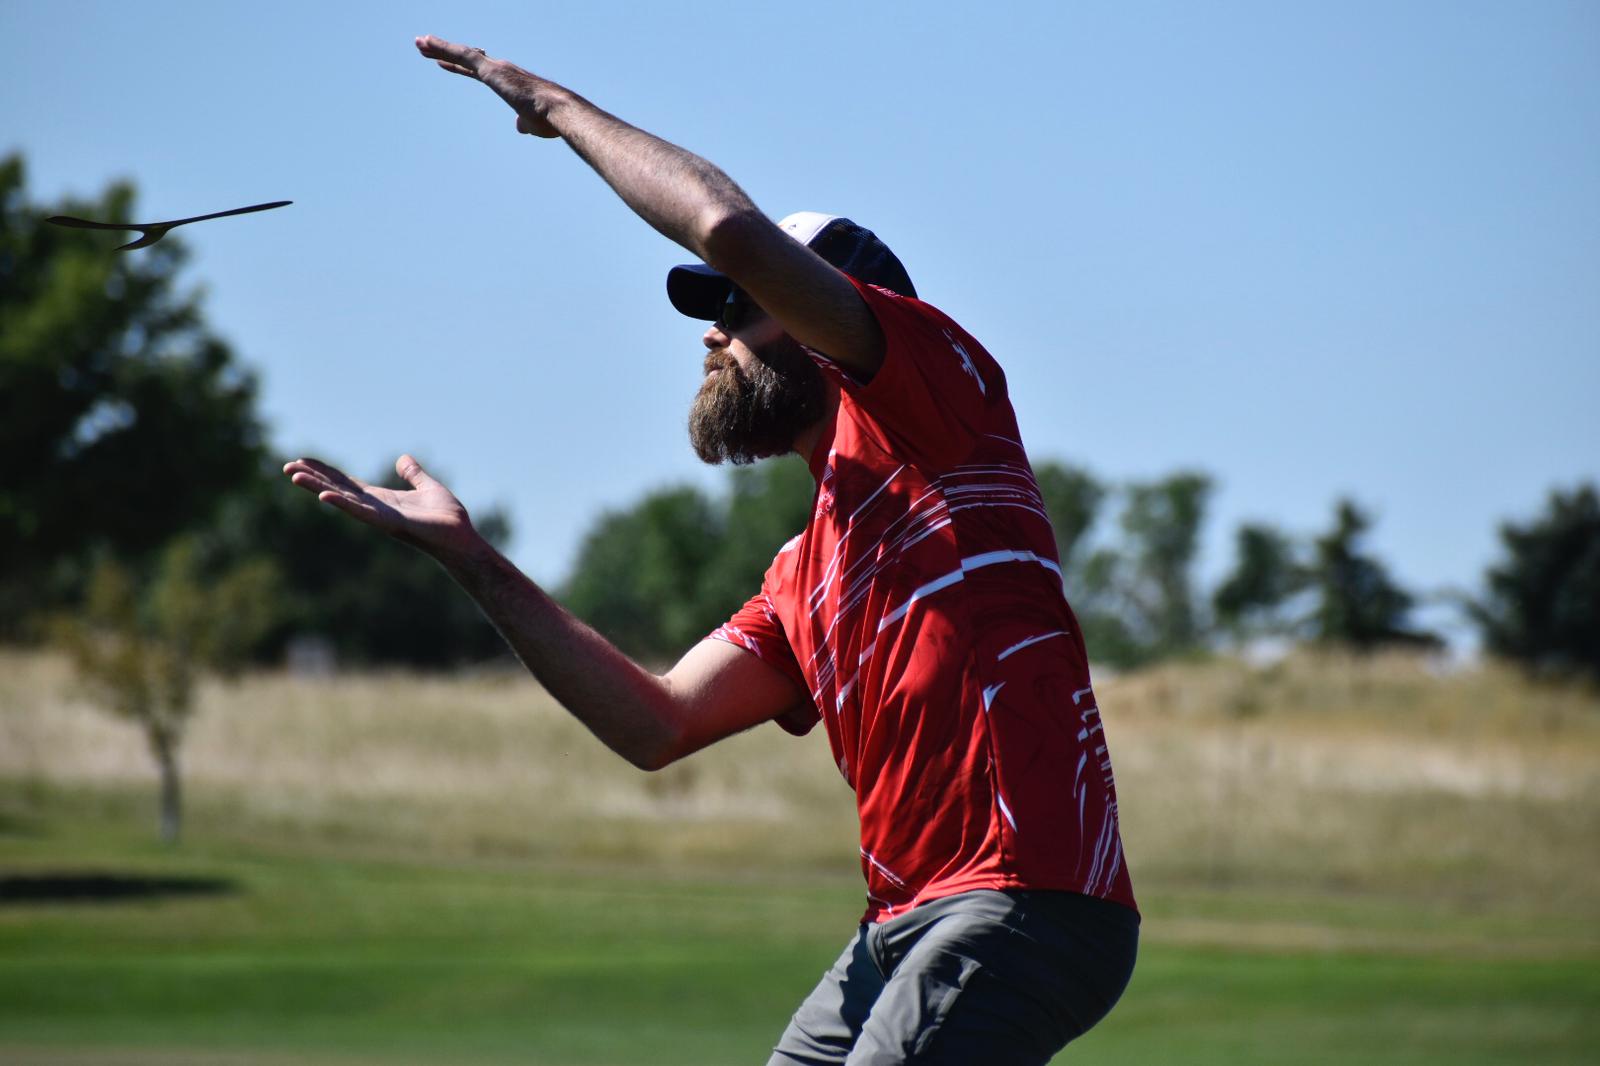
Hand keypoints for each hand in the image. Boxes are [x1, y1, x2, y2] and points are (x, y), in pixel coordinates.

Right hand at [283, 454, 480, 559]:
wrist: (461, 538)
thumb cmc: (446, 518)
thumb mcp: (428, 487)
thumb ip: (413, 474)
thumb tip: (403, 459)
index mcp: (381, 499)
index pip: (346, 483)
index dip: (325, 472)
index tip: (302, 460)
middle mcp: (375, 508)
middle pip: (337, 489)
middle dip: (313, 478)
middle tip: (287, 466)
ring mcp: (379, 516)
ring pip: (342, 499)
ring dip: (318, 487)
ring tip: (294, 475)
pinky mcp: (390, 522)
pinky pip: (362, 512)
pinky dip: (343, 503)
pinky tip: (324, 496)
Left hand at [414, 35, 561, 137]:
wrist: (558, 110)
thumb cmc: (551, 119)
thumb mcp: (533, 124)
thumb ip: (524, 123)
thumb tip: (520, 125)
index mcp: (510, 81)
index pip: (479, 71)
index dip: (460, 67)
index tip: (444, 62)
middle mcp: (502, 69)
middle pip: (467, 58)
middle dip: (445, 52)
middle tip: (425, 47)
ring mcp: (496, 68)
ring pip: (461, 53)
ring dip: (438, 47)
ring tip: (419, 43)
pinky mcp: (491, 70)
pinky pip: (462, 55)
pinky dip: (443, 47)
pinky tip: (427, 43)